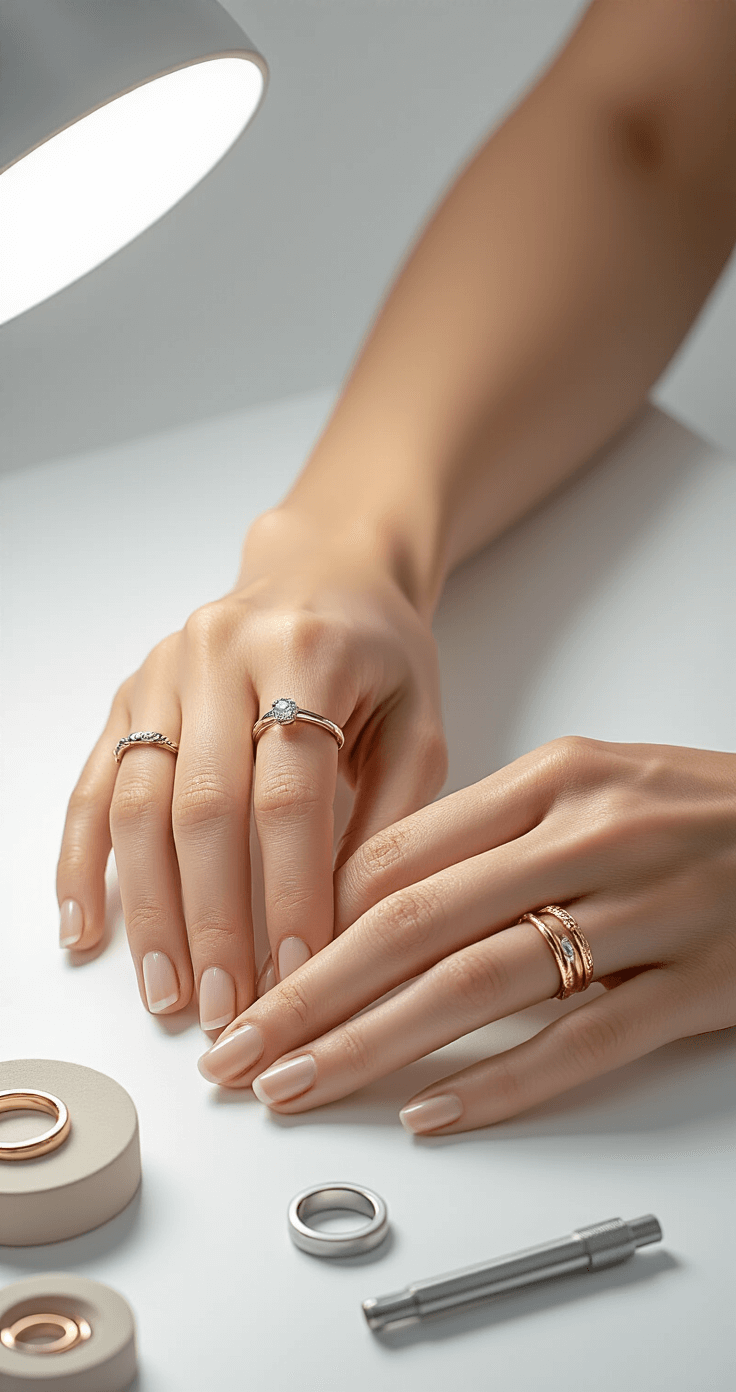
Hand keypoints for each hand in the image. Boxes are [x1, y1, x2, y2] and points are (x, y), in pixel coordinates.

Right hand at [56, 507, 445, 1029]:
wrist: (324, 570)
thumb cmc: (381, 657)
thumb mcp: (420, 723)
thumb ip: (393, 818)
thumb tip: (348, 933)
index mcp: (307, 653)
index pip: (290, 796)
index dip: (292, 893)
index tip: (303, 975)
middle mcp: (220, 653)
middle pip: (205, 807)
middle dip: (215, 921)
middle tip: (229, 1009)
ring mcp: (162, 672)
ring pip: (138, 804)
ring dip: (149, 910)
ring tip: (168, 995)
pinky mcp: (127, 694)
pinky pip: (93, 786)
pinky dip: (81, 863)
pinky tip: (87, 931)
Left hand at [197, 737, 735, 1131]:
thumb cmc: (693, 809)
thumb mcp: (589, 784)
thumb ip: (487, 830)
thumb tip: (370, 895)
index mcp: (554, 777)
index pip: (402, 852)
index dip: (313, 921)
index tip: (257, 973)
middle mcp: (590, 836)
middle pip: (417, 923)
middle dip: (309, 994)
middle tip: (239, 1051)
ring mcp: (645, 912)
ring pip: (480, 985)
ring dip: (375, 1044)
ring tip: (301, 1084)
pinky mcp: (696, 984)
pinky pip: (581, 1041)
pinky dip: (500, 1083)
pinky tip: (431, 1113)